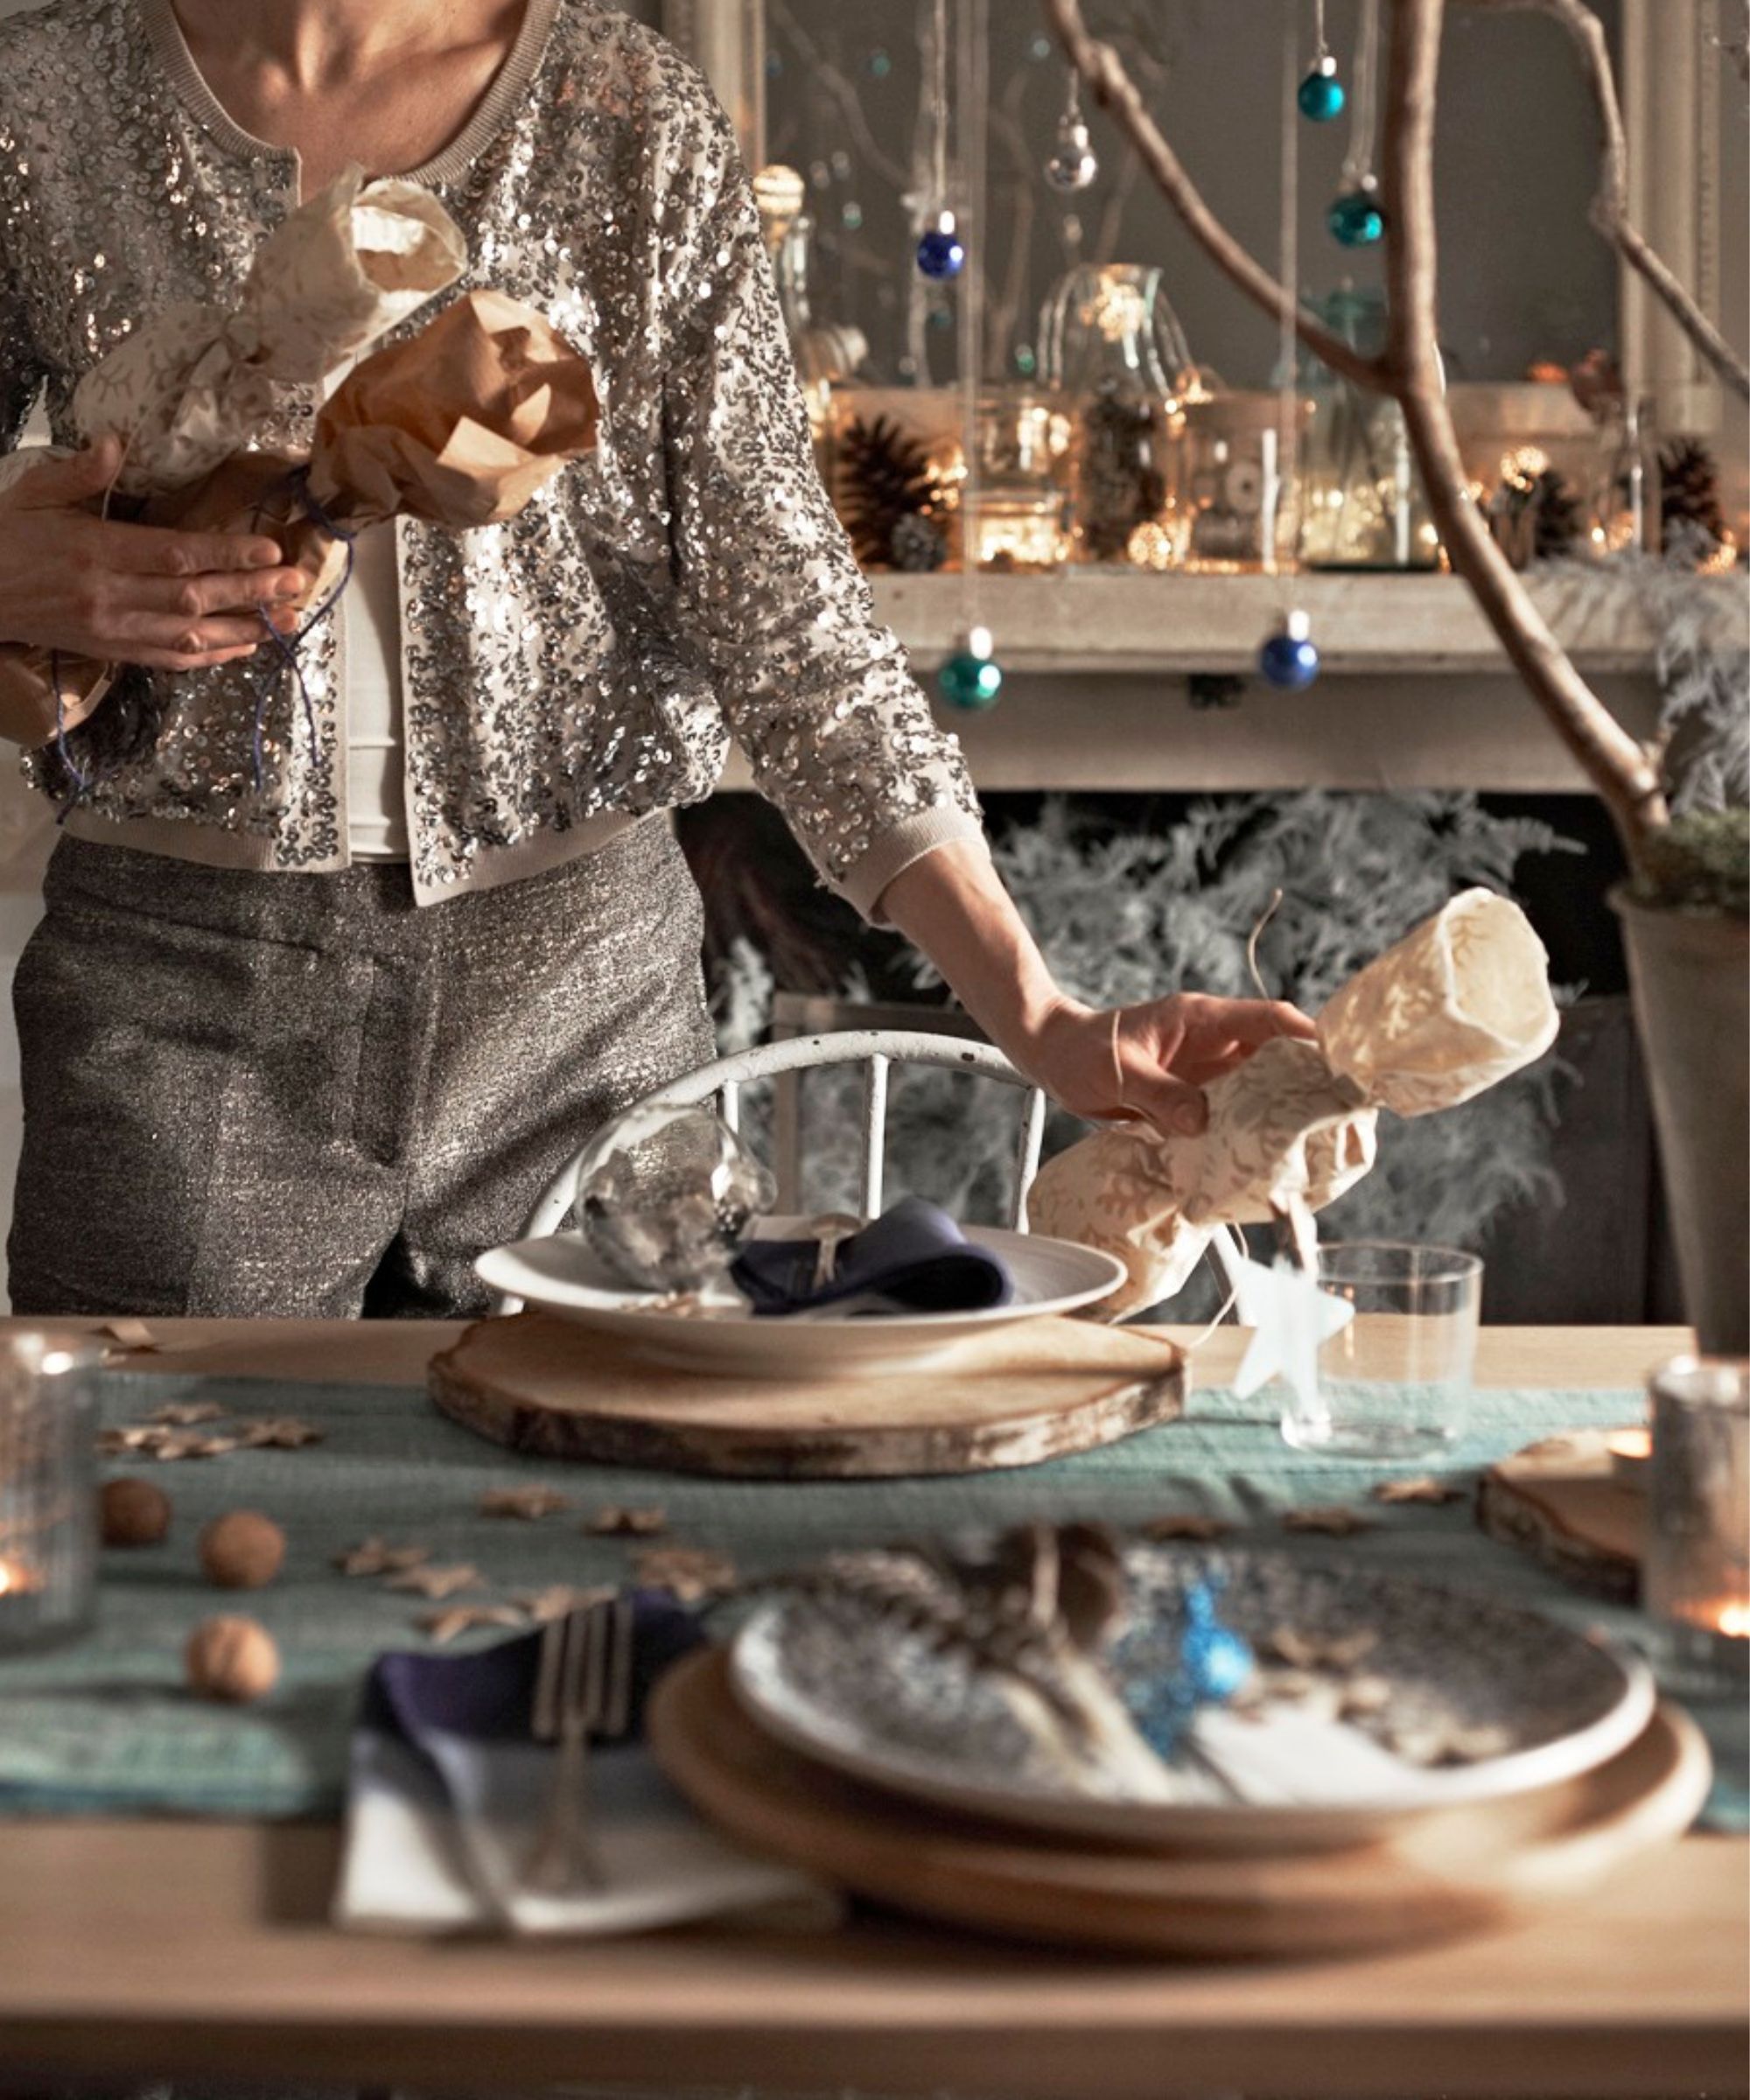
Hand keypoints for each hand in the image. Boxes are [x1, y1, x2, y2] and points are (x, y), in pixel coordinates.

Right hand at [0, 437, 305, 742]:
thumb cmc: (7, 536)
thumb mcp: (35, 492)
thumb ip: (81, 471)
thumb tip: (117, 441)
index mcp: (96, 551)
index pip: (175, 556)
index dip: (227, 554)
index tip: (270, 551)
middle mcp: (111, 596)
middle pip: (194, 597)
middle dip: (251, 592)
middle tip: (297, 585)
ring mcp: (114, 630)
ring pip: (191, 635)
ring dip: (246, 629)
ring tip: (289, 621)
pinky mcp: (113, 652)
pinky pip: (171, 659)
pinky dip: (212, 656)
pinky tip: (245, 646)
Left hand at [1021, 993, 1318, 1139]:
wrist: (1052, 1057)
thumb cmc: (1081, 1051)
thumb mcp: (1118, 1071)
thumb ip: (1160, 1094)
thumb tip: (1202, 1122)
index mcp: (1201, 1019)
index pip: (1269, 1019)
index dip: (1307, 1036)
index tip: (1337, 1064)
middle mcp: (1211, 1043)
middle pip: (1275, 1055)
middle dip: (1305, 1081)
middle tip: (1336, 1116)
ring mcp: (1204, 1070)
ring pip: (1256, 1087)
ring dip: (1276, 1111)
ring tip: (1306, 1143)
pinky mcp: (1192, 1096)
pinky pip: (1229, 1110)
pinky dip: (1243, 1130)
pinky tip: (1256, 1155)